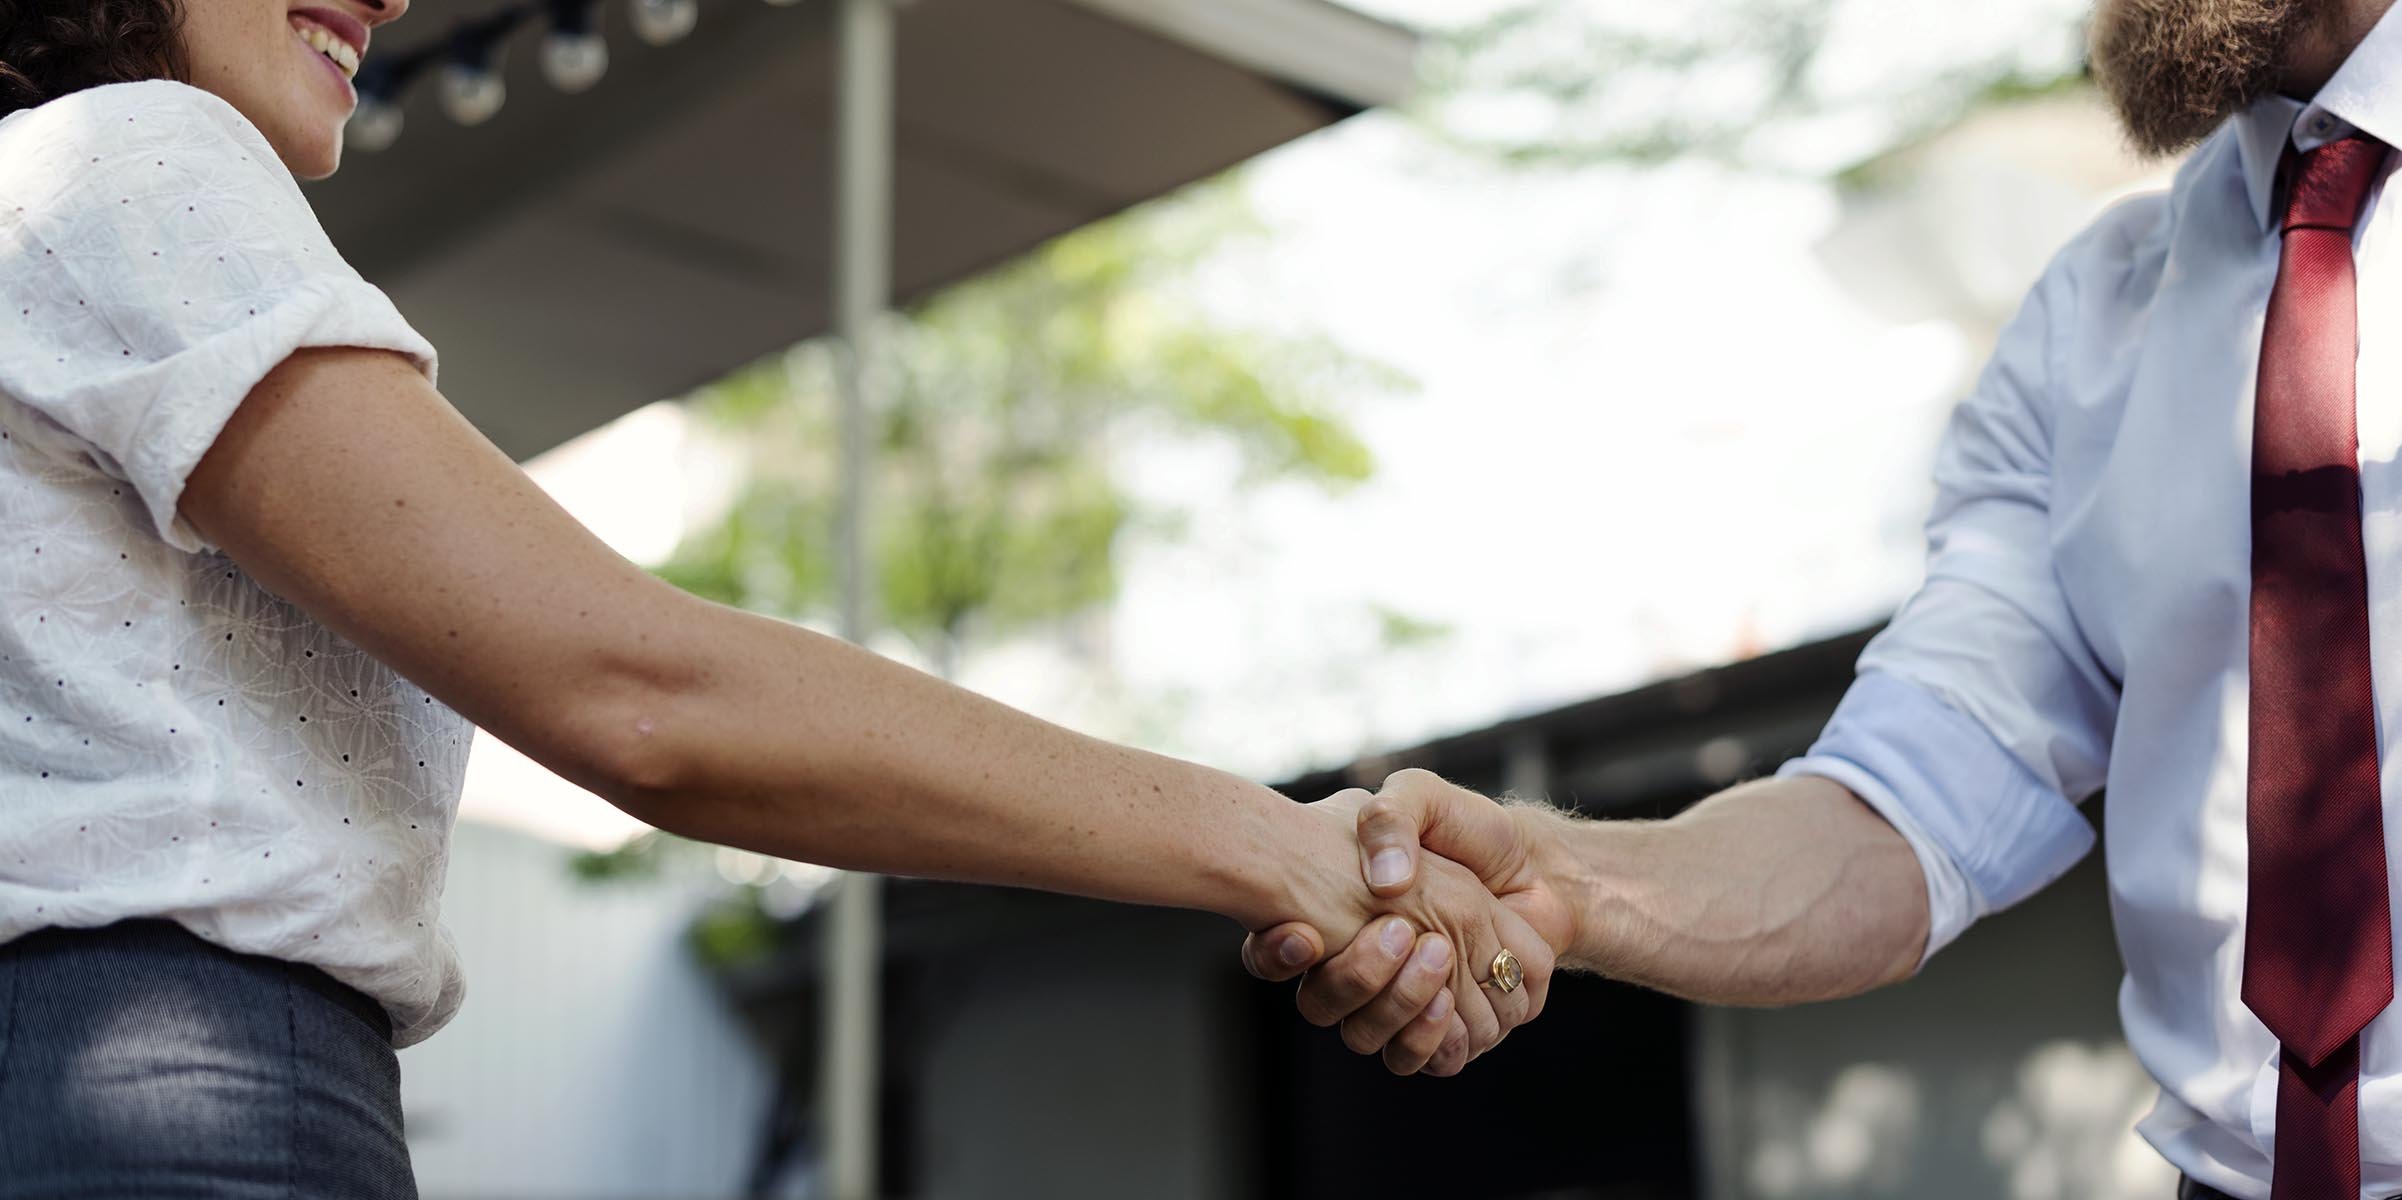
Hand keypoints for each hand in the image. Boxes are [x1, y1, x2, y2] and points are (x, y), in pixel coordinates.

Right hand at [1243, 769, 1577, 1073]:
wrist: (1534, 864)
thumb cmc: (1466, 828)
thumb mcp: (1419, 797)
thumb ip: (1389, 819)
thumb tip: (1383, 883)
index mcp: (1333, 914)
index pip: (1274, 954)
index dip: (1277, 953)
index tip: (1304, 934)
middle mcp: (1359, 965)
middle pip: (1324, 1005)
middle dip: (1357, 976)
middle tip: (1401, 931)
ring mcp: (1400, 1001)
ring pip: (1368, 1036)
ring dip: (1398, 1003)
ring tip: (1436, 956)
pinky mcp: (1447, 1029)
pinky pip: (1422, 1060)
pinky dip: (1432, 1037)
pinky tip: (1447, 999)